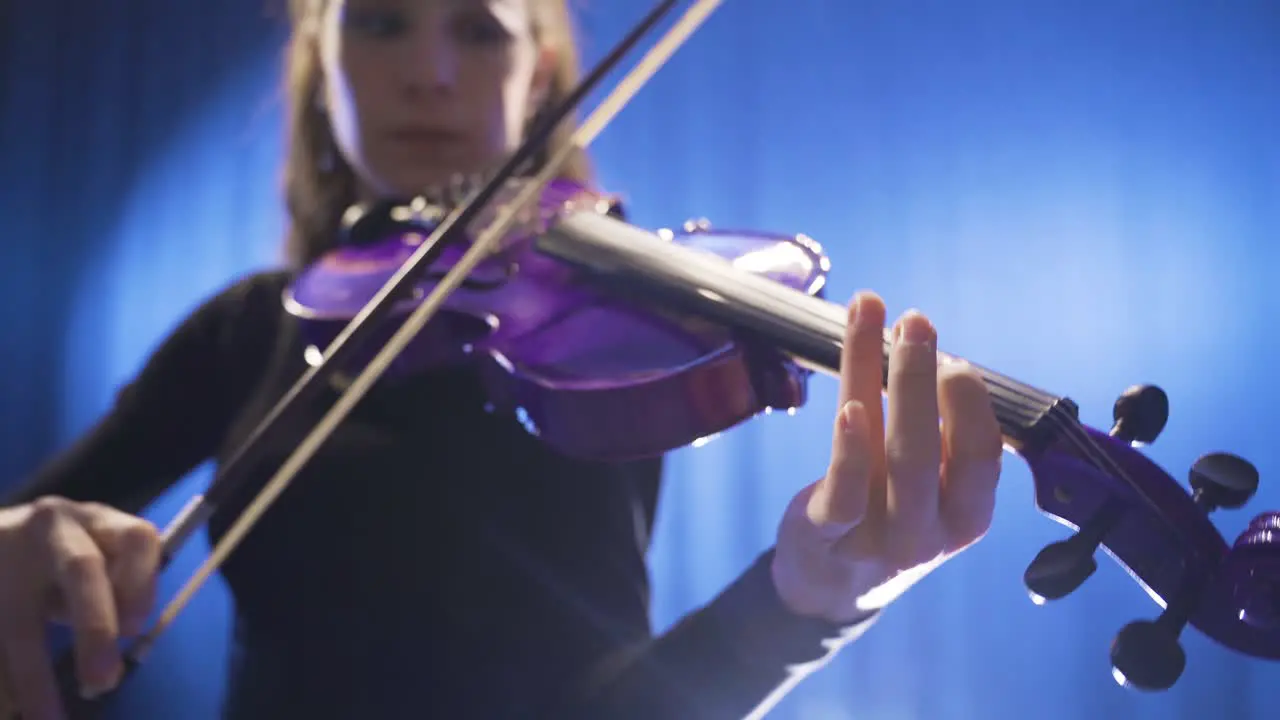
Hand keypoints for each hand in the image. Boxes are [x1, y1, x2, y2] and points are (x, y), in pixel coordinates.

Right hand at [0, 498, 161, 719]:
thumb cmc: (62, 555)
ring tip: (47, 719)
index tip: (135, 628)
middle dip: (95, 629)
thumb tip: (128, 632)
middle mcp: (55, 527)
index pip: (137, 539)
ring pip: (20, 621)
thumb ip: (117, 589)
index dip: (142, 584)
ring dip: (34, 678)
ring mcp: (8, 550)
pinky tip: (10, 709)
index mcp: (97, 521)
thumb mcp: (95, 557)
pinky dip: (4, 682)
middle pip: (82, 570)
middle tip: (102, 682)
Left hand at [771, 292, 1002, 622]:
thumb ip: (925, 420)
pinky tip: (849, 405)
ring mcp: (880, 538)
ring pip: (893, 458)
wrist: (830, 585)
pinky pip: (842, 492)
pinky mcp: (827, 536)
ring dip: (891, 384)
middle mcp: (930, 531)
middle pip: (934, 447)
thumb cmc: (885, 512)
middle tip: (918, 321)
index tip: (953, 356)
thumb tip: (922, 334)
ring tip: (883, 323)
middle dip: (925, 376)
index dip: (970, 402)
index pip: (982, 454)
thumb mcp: (920, 478)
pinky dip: (849, 447)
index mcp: (967, 514)